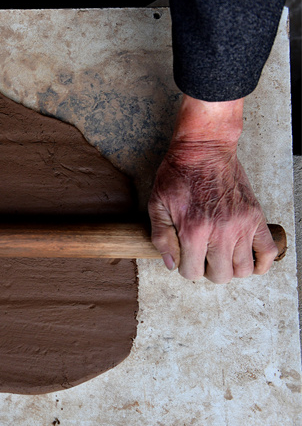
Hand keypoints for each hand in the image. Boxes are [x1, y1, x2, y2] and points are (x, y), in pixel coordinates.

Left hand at [148, 95, 276, 282]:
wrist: (203, 150)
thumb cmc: (178, 175)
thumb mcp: (157, 205)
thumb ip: (161, 237)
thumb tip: (171, 264)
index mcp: (193, 230)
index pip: (192, 272)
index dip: (185, 269)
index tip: (184, 257)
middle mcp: (221, 232)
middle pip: (220, 276)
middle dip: (207, 271)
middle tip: (201, 256)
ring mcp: (242, 225)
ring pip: (244, 269)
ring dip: (230, 268)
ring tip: (220, 255)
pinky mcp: (256, 217)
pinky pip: (268, 251)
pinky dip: (260, 262)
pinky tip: (245, 256)